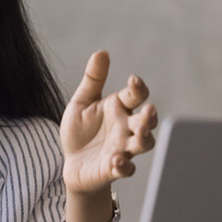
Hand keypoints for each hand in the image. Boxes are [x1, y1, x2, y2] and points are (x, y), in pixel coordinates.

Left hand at [60, 50, 157, 194]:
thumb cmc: (81, 131)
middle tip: (148, 111)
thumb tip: (101, 52)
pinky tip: (116, 161)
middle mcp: (126, 128)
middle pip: (147, 121)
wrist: (72, 163)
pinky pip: (126, 169)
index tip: (134, 81)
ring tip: (139, 132)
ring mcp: (122, 149)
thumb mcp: (82, 102)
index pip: (136, 95)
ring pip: (144, 143)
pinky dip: (123, 166)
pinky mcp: (114, 168)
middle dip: (150, 116)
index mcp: (119, 108)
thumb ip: (93, 80)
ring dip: (144, 138)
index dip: (138, 88)